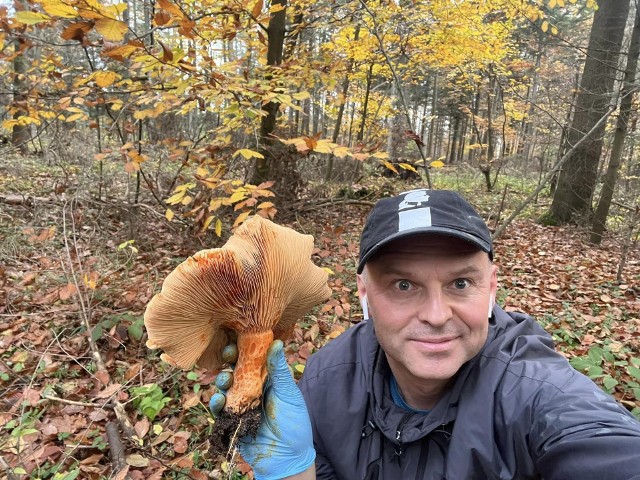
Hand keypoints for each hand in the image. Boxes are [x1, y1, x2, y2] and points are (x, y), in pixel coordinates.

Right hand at [209, 340, 314, 479]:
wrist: (287, 457)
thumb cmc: (293, 423)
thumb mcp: (288, 394)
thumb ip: (279, 370)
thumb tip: (277, 342)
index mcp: (267, 379)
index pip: (254, 358)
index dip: (245, 348)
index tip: (240, 338)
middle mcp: (252, 388)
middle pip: (236, 369)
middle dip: (230, 361)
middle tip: (228, 355)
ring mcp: (241, 403)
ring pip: (226, 386)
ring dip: (222, 380)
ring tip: (225, 380)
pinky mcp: (232, 420)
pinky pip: (220, 409)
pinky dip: (217, 403)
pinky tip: (219, 400)